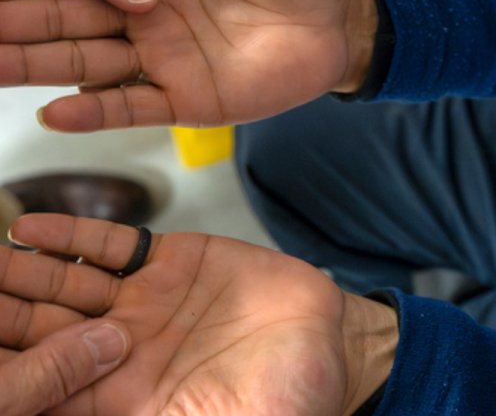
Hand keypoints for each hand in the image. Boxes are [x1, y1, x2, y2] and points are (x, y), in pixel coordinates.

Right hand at [0, 0, 377, 131]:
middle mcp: (147, 12)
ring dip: (35, 64)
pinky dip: (97, 112)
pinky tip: (55, 115)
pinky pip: (136, 105)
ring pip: (86, 61)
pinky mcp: (190, 98)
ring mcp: (166, 57)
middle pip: (64, 14)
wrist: (339, 19)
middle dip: (14, 16)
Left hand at [0, 214, 397, 415]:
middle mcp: (127, 347)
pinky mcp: (174, 260)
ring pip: (68, 283)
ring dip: (23, 271)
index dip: (10, 373)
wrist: (330, 343)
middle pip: (44, 331)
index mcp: (129, 398)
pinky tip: (37, 229)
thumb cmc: (290, 397)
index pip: (50, 386)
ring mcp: (147, 300)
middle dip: (1, 314)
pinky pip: (115, 246)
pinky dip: (75, 236)